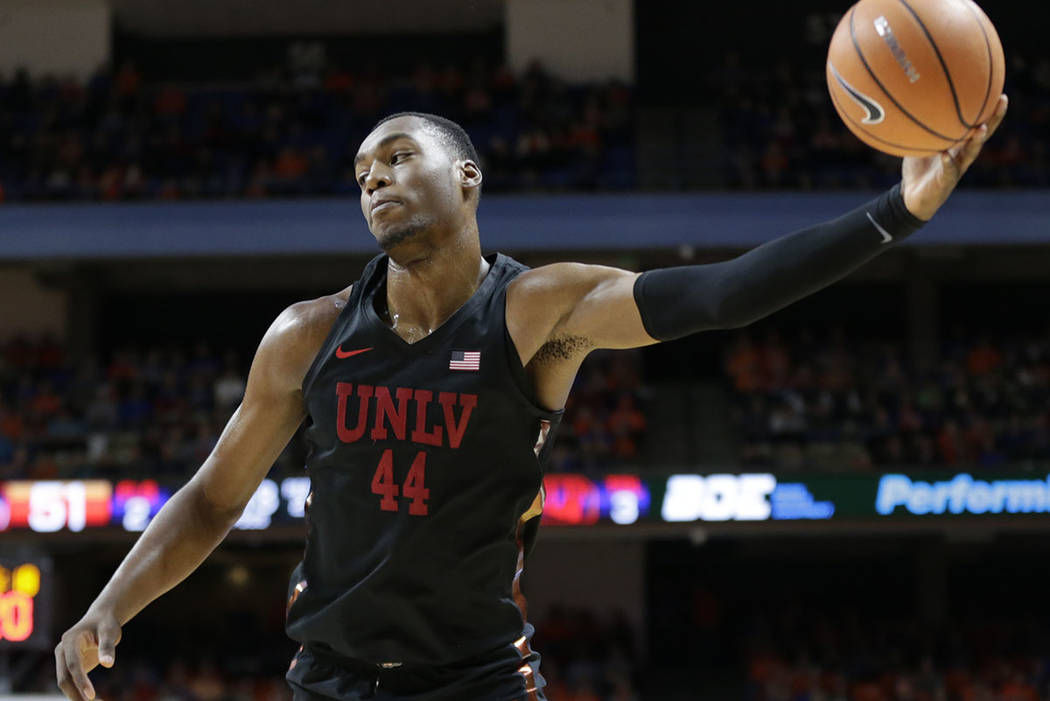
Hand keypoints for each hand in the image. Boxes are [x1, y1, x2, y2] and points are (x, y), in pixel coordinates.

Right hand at [55, 610, 121, 700]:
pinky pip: (72, 683)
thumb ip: (107, 647)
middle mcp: (62, 652)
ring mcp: (64, 660)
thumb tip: (108, 664)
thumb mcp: (109, 632)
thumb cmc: (106, 623)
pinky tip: (94, 700)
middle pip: (64, 678)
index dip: (81, 681)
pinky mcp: (70, 667)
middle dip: (76, 694)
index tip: (91, 695)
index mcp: (69, 641)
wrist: (101, 618)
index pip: (73, 665)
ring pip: (66, 683)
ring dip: (77, 696)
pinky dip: (80, 692)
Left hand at [901, 94, 1008, 220]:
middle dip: (993, 119)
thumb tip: (915, 105)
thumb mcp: (919, 144)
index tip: (1000, 93)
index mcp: (959, 145)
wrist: (910, 196)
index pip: (978, 125)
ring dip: (976, 142)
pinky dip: (947, 163)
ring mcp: (956, 168)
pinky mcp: (945, 181)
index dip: (990, 111)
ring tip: (980, 129)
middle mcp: (962, 155)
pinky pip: (947, 171)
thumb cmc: (918, 168)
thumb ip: (922, 129)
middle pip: (982, 135)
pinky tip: (945, 155)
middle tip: (1002, 102)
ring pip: (970, 154)